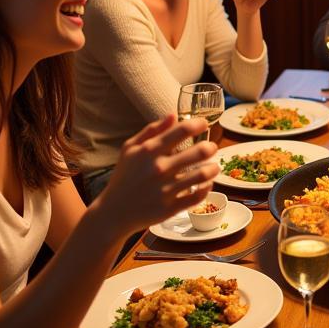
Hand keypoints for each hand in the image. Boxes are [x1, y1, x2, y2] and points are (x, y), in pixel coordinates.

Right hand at [94, 115, 219, 235]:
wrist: (114, 211)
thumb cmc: (124, 176)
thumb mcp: (130, 149)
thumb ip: (151, 130)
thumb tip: (173, 115)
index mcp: (149, 151)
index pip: (181, 131)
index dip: (198, 124)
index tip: (204, 124)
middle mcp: (159, 169)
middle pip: (199, 152)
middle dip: (211, 147)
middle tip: (212, 147)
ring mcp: (166, 190)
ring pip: (203, 175)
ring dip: (213, 168)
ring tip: (214, 166)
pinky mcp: (171, 208)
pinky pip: (198, 196)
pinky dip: (207, 188)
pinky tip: (207, 183)